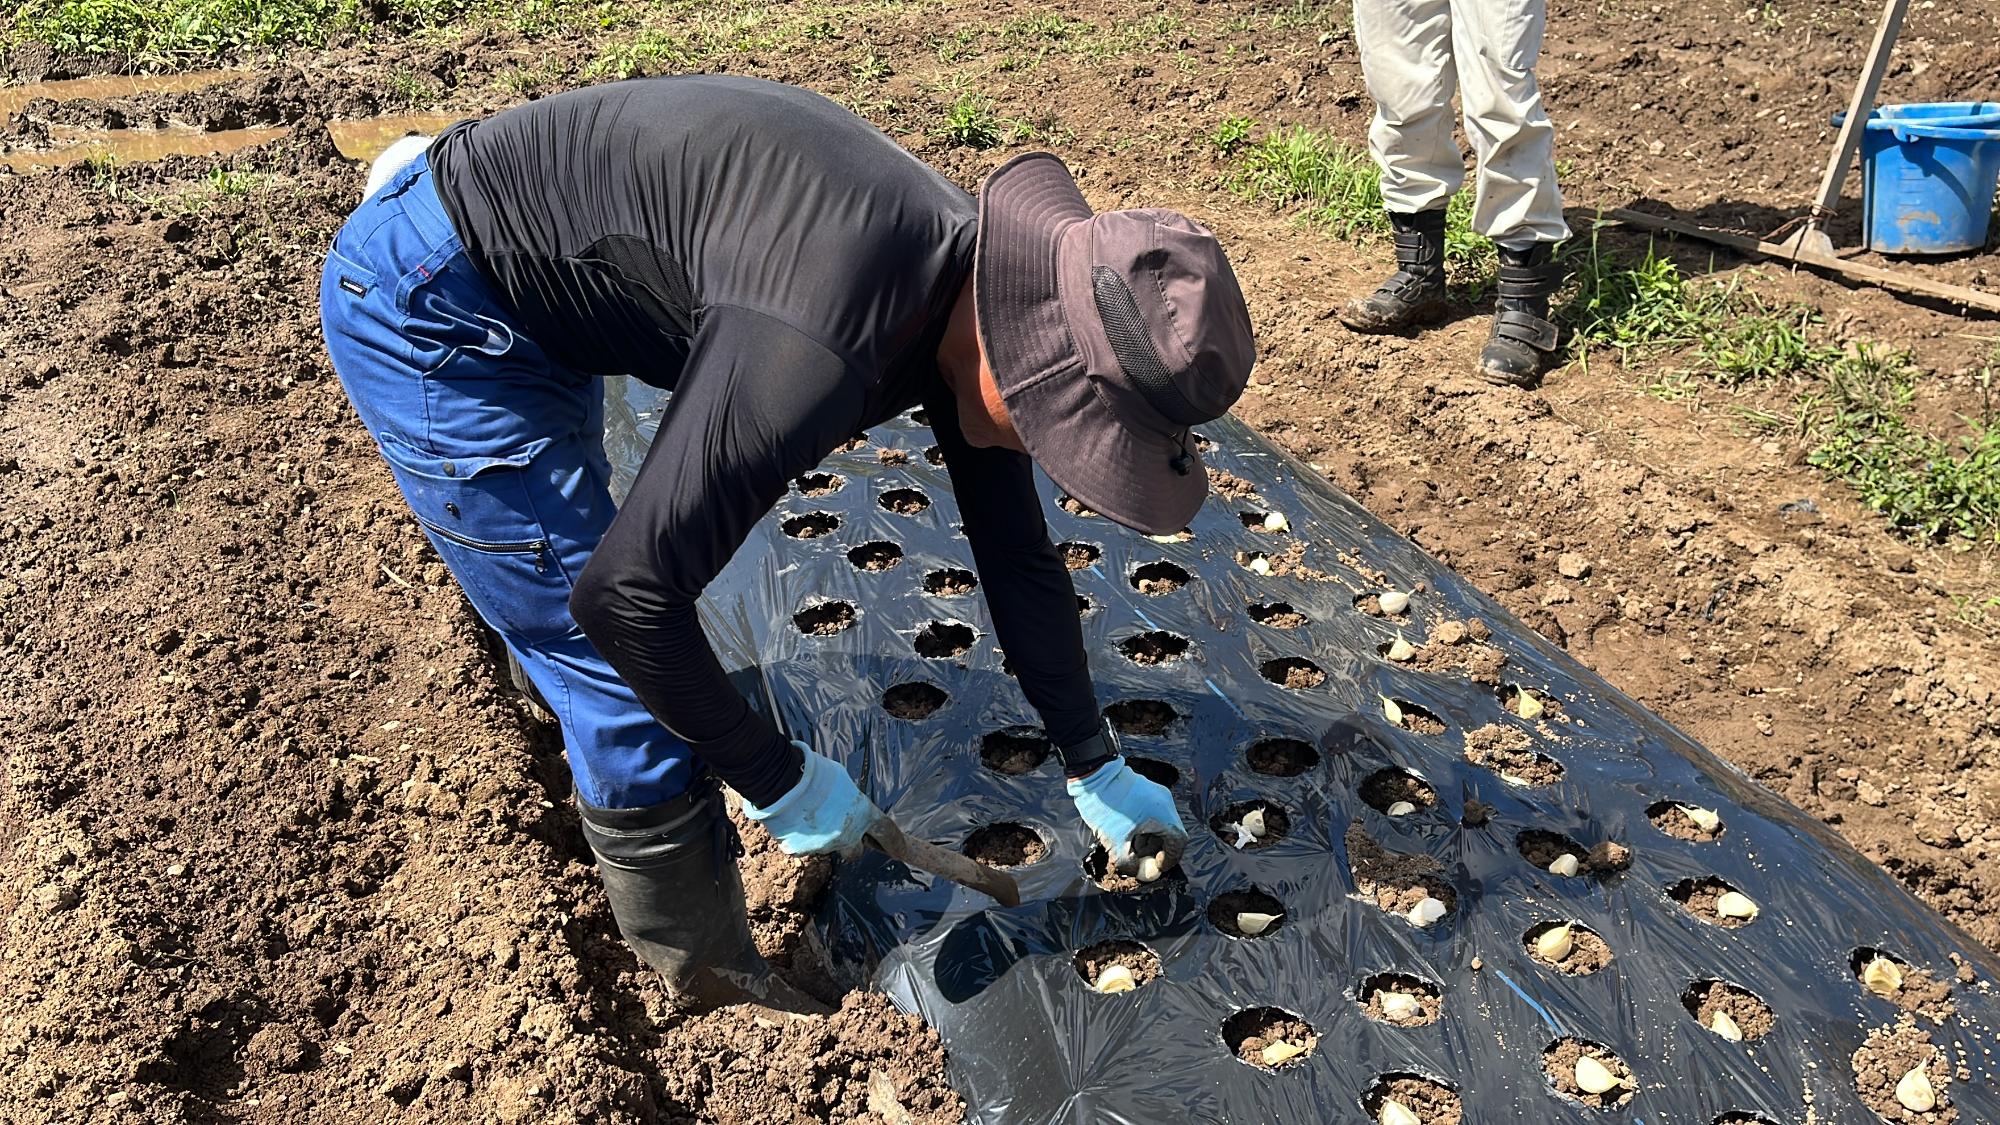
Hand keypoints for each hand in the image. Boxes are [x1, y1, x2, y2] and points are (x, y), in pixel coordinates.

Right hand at [743, 743, 882, 857]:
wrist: (781, 782)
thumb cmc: (814, 773)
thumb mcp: (842, 779)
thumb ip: (851, 798)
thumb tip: (848, 803)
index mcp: (863, 814)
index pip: (887, 831)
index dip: (895, 842)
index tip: (900, 850)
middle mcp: (847, 835)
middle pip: (856, 852)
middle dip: (850, 843)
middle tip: (838, 829)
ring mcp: (824, 846)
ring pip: (827, 847)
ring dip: (822, 836)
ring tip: (808, 815)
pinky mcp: (801, 851)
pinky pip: (804, 848)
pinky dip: (801, 838)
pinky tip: (795, 822)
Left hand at [1067, 759, 1187, 877]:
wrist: (1093, 774)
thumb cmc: (1106, 808)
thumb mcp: (1115, 842)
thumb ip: (1129, 863)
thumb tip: (1138, 872)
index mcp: (1163, 815)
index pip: (1178, 842)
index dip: (1170, 859)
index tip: (1156, 867)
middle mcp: (1165, 803)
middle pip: (1171, 833)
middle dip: (1158, 850)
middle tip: (1143, 861)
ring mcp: (1156, 794)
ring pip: (1161, 823)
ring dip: (1151, 839)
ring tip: (1133, 849)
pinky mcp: (1146, 790)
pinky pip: (1153, 814)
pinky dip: (1146, 827)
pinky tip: (1130, 834)